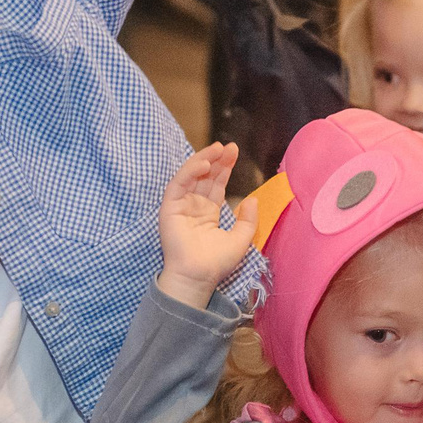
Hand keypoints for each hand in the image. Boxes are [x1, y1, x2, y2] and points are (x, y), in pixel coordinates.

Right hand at [157, 144, 255, 308]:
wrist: (198, 277)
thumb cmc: (217, 263)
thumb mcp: (241, 239)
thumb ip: (248, 220)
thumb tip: (253, 199)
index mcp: (208, 213)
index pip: (216, 184)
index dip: (225, 167)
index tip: (234, 151)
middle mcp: (194, 206)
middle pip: (205, 176)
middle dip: (217, 160)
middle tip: (229, 146)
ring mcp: (180, 205)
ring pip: (191, 176)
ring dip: (203, 160)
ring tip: (218, 148)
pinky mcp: (169, 207)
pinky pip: (178, 184)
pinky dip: (190, 172)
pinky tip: (204, 164)